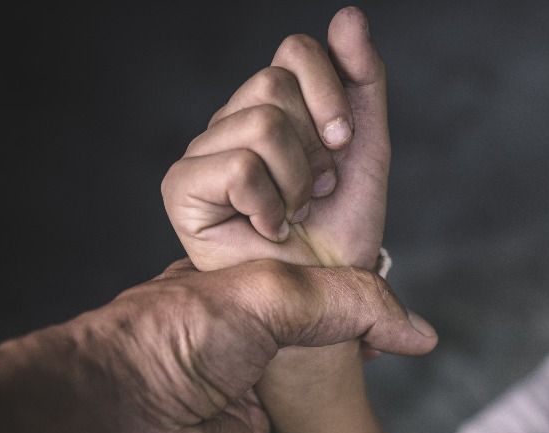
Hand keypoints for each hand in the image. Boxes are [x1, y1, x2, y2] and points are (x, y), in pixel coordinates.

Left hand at [94, 258, 435, 432]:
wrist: (127, 423)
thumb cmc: (175, 339)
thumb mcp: (271, 295)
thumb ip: (347, 302)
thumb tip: (419, 333)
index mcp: (235, 266)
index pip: (305, 243)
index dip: (342, 242)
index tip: (376, 249)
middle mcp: (246, 311)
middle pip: (324, 293)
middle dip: (359, 297)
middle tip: (387, 297)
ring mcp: (256, 363)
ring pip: (327, 345)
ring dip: (357, 343)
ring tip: (387, 339)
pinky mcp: (265, 415)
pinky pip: (322, 395)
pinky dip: (347, 384)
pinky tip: (369, 367)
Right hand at [161, 7, 389, 270]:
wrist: (330, 289)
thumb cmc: (343, 224)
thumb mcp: (366, 146)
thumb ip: (361, 79)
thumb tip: (349, 15)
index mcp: (273, 104)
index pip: (296, 51)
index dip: (331, 94)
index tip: (344, 145)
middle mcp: (231, 120)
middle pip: (274, 84)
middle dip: (315, 145)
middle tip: (317, 188)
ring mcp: (203, 152)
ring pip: (260, 124)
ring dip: (296, 180)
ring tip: (293, 210)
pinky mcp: (182, 189)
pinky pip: (237, 166)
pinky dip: (269, 204)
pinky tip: (269, 227)